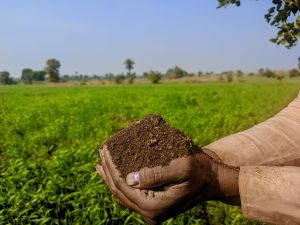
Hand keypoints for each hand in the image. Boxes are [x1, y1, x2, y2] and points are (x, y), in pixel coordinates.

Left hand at [96, 145, 239, 224]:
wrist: (212, 180)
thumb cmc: (199, 170)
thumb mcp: (181, 167)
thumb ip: (155, 174)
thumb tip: (128, 178)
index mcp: (154, 206)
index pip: (123, 185)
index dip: (111, 167)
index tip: (104, 150)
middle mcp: (150, 214)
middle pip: (119, 192)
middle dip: (107, 172)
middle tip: (100, 153)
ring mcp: (151, 212)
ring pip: (122, 195)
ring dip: (111, 178)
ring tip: (101, 164)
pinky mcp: (154, 206)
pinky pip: (130, 196)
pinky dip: (120, 184)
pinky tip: (115, 174)